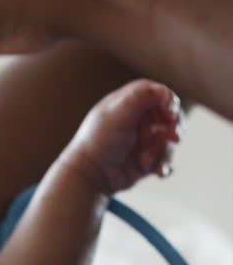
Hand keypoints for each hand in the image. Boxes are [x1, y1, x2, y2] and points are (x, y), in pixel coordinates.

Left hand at [66, 79, 182, 193]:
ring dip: (162, 150)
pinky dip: (164, 166)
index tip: (170, 112)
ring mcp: (144, 141)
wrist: (89, 173)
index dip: (169, 101)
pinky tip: (158, 171)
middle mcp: (138, 120)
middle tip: (173, 136)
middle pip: (170, 116)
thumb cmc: (98, 140)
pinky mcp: (147, 160)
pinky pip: (166, 161)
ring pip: (170, 141)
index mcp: (128, 104)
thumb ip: (139, 97)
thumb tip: (164, 91)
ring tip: (145, 159)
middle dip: (174, 127)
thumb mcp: (116, 114)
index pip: (158, 94)